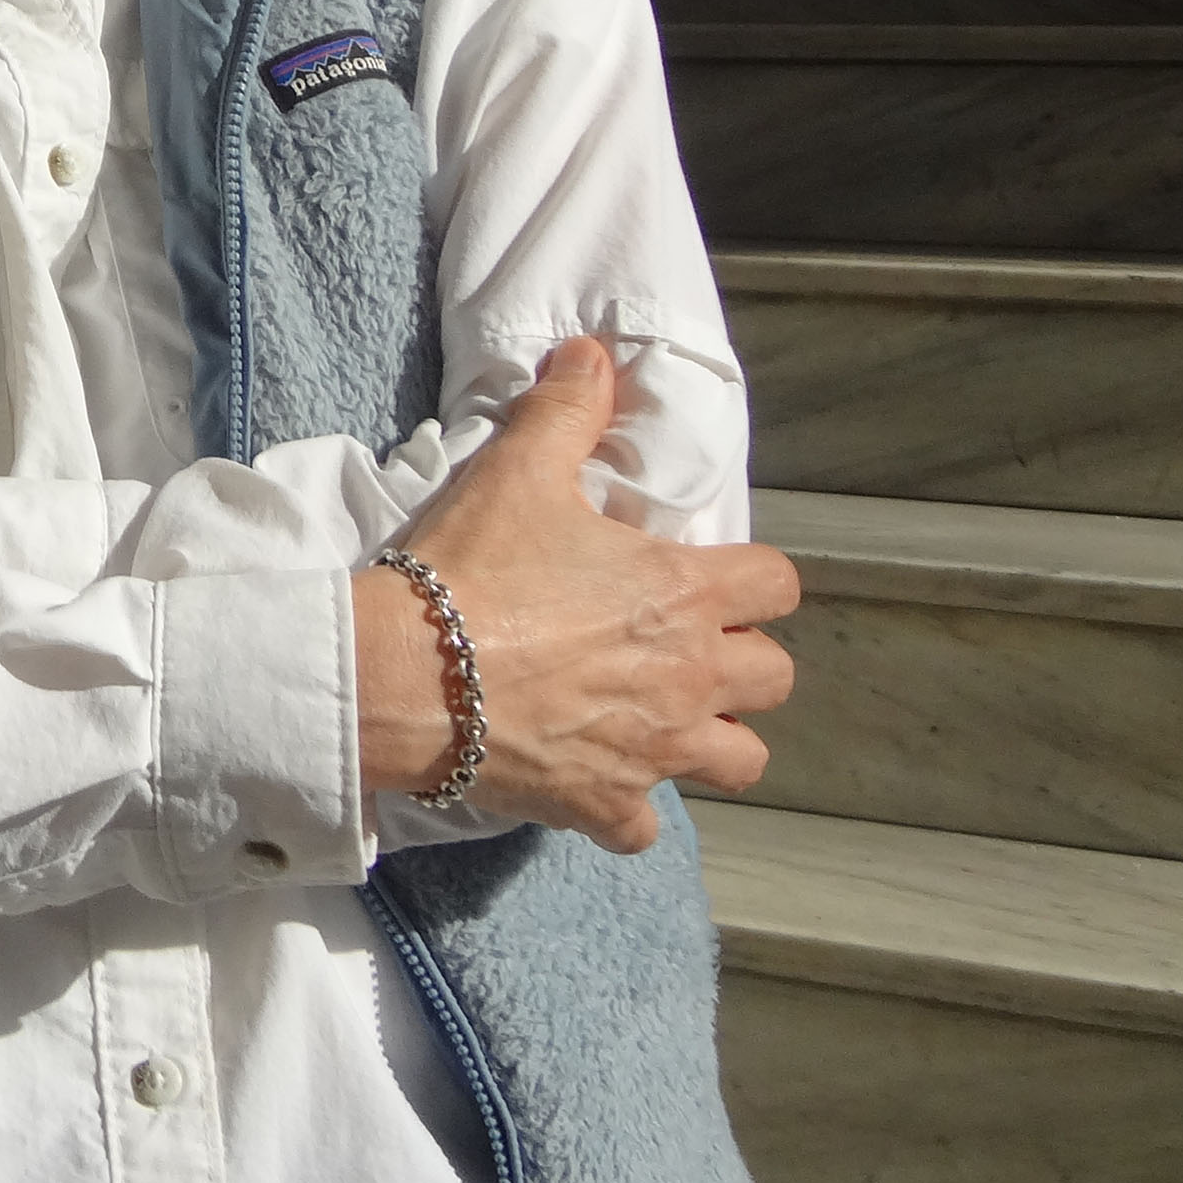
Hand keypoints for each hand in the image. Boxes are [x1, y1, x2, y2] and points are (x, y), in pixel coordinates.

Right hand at [358, 335, 798, 853]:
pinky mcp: (604, 804)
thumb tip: (593, 355)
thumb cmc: (469, 569)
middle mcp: (690, 677)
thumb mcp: (517, 470)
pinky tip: (596, 780)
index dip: (750, 580)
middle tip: (678, 646)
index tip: (703, 577)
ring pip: (741, 760)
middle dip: (738, 661)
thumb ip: (567, 410)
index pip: (778, 586)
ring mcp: (654, 750)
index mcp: (685, 594)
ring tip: (661, 720)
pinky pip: (645, 826)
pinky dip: (629, 809)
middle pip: (774, 678)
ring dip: (712, 741)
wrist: (403, 671)